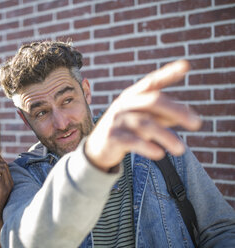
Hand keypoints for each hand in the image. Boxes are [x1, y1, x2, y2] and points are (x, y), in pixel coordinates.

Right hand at [85, 60, 201, 170]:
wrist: (97, 149)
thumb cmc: (125, 130)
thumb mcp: (142, 120)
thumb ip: (162, 116)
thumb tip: (187, 114)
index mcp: (132, 96)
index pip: (151, 82)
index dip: (167, 74)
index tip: (186, 66)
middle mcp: (124, 104)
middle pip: (153, 101)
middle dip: (176, 111)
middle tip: (197, 124)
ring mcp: (116, 120)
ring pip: (145, 124)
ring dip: (166, 137)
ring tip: (181, 150)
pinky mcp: (112, 137)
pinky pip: (132, 141)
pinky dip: (148, 147)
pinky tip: (159, 154)